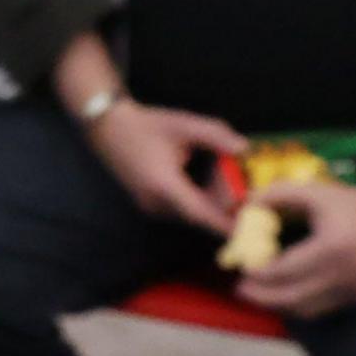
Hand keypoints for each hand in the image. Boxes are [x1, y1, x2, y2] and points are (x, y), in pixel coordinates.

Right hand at [83, 99, 249, 235]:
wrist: (107, 129)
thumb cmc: (145, 125)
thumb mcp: (183, 124)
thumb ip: (215, 135)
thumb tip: (244, 148)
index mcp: (163, 184)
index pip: (200, 212)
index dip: (224, 224)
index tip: (248, 230)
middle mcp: (156, 202)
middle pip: (198, 216)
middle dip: (224, 210)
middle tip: (248, 200)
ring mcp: (151, 207)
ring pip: (190, 215)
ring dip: (210, 205)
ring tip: (229, 186)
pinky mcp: (150, 205)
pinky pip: (180, 211)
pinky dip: (197, 203)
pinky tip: (207, 184)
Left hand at [237, 180, 355, 317]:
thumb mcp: (317, 193)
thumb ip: (279, 194)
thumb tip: (246, 203)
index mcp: (330, 250)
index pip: (283, 271)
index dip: (257, 273)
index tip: (241, 266)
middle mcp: (341, 277)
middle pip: (290, 299)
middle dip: (260, 296)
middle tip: (240, 288)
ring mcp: (351, 292)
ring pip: (305, 310)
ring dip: (277, 304)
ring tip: (258, 293)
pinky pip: (321, 310)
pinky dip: (298, 306)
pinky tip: (285, 294)